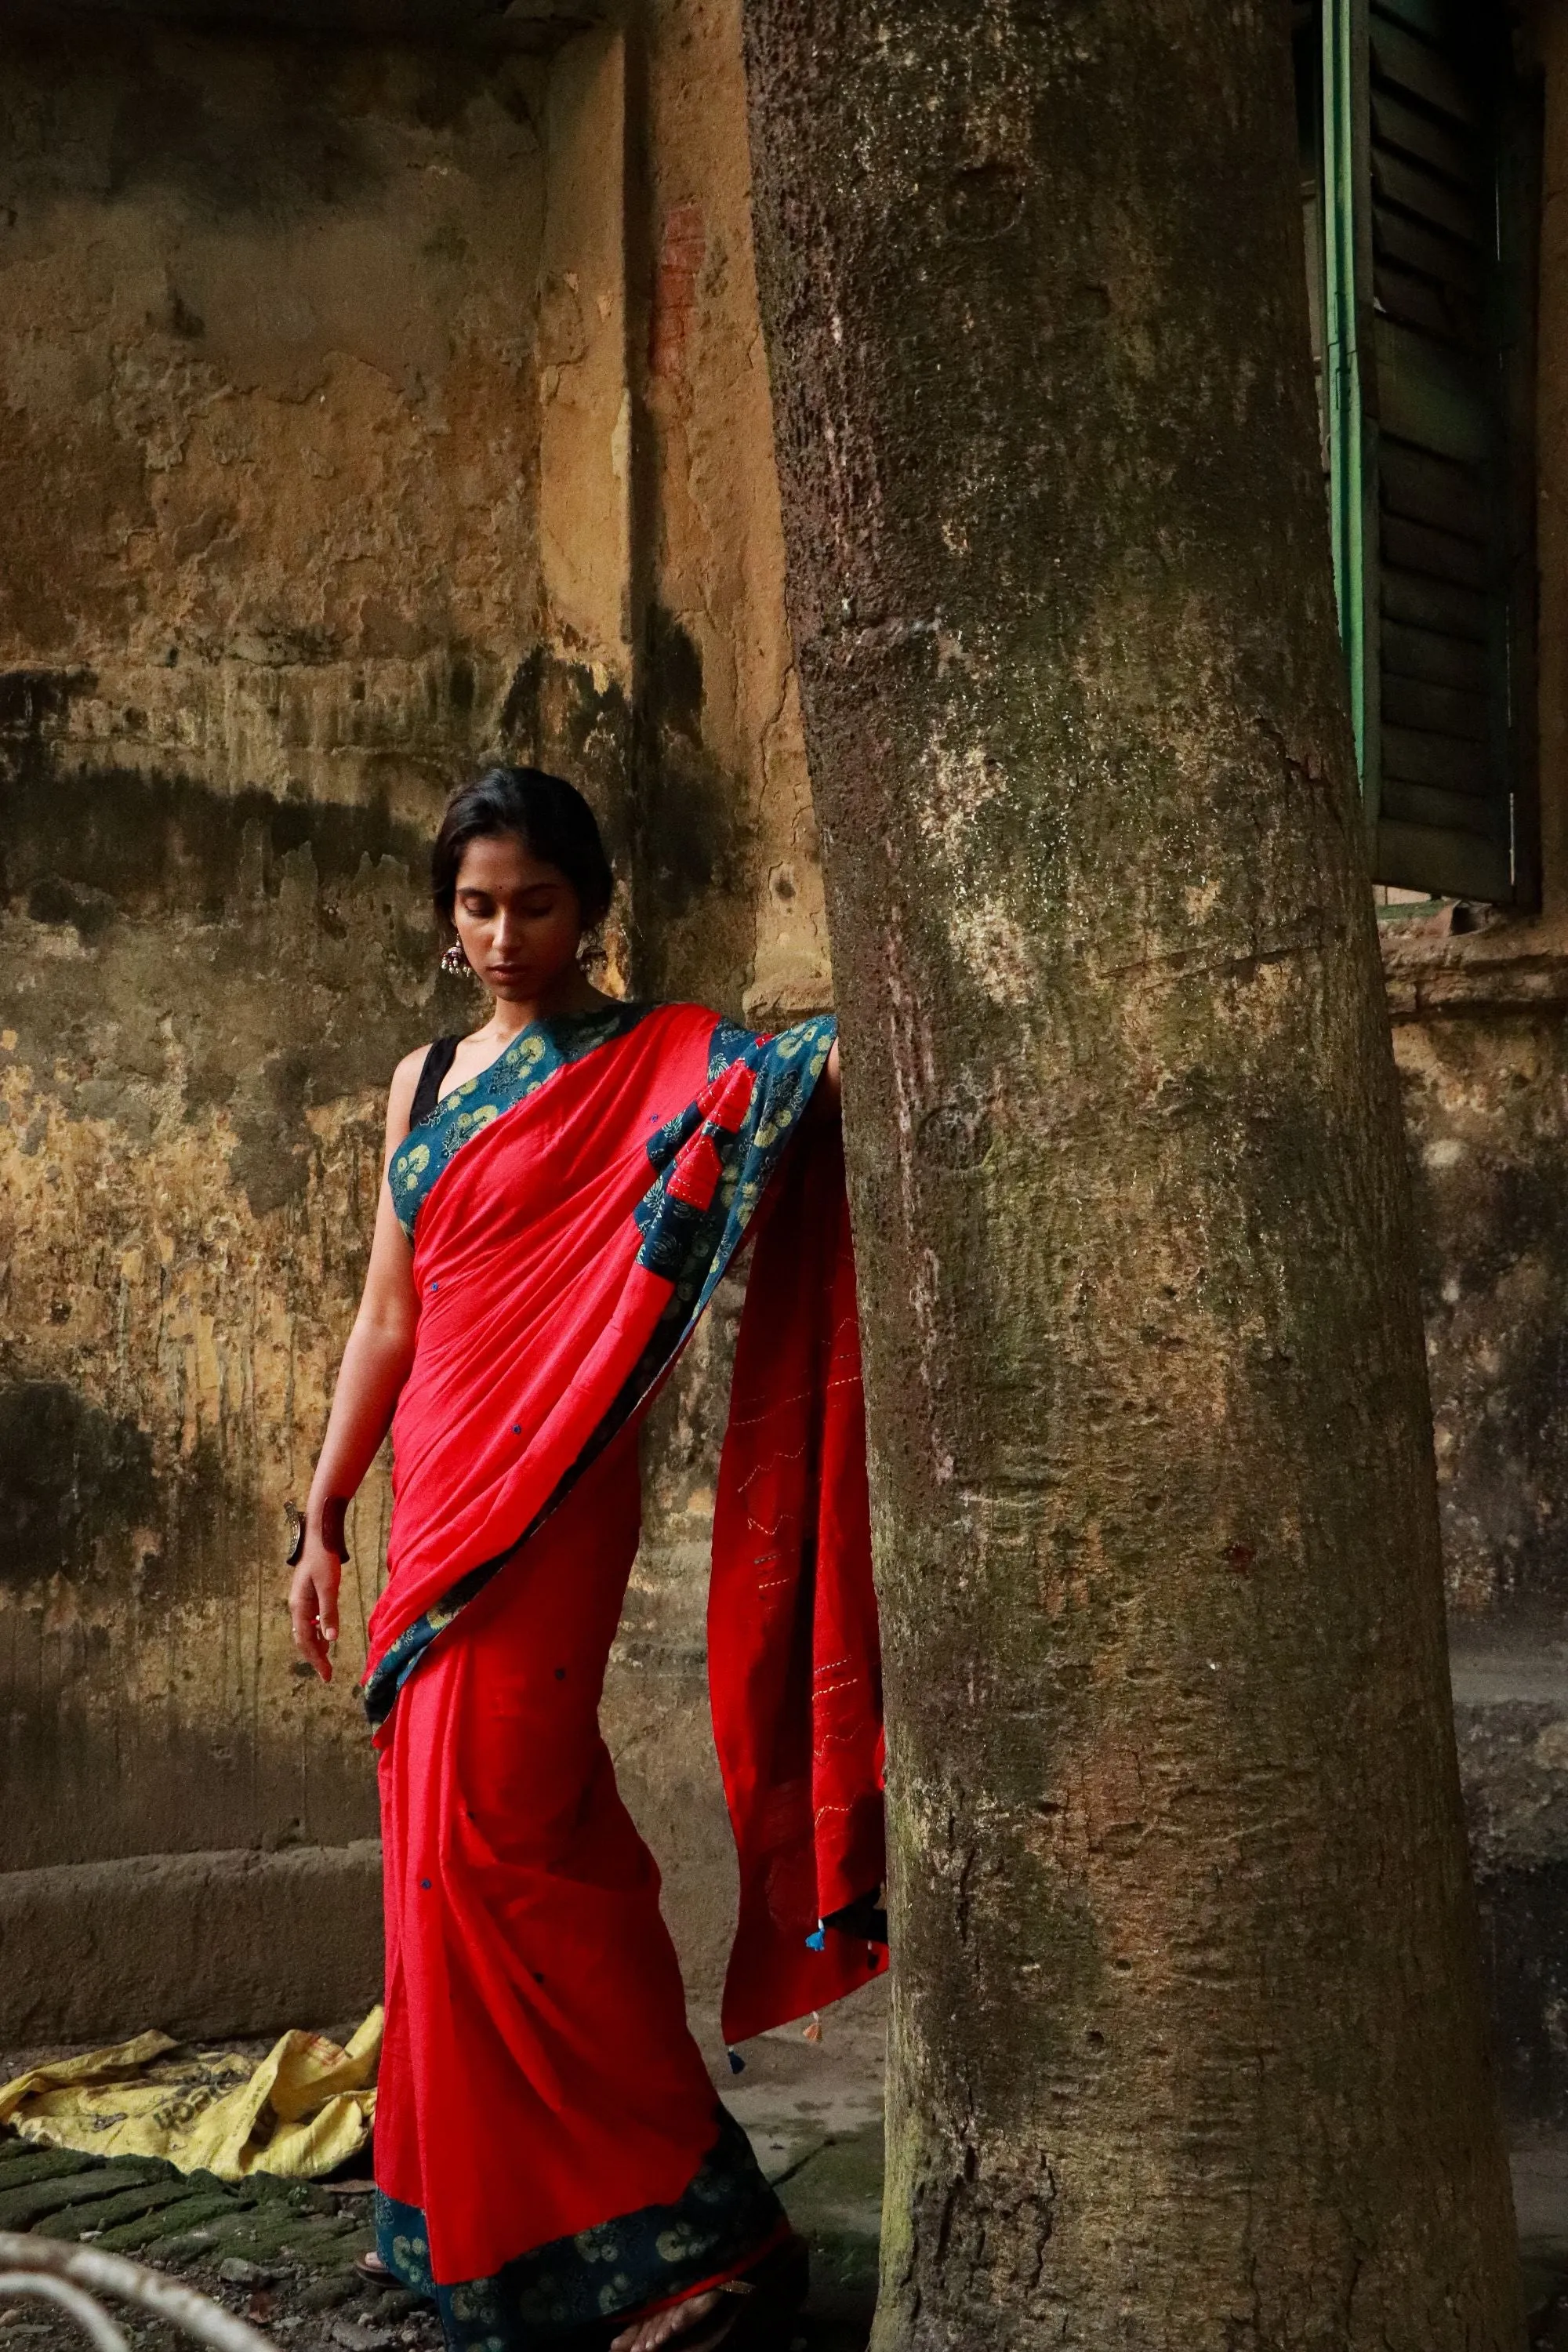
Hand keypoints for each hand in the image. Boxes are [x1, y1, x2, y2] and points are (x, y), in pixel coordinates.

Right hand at [289, 1540, 341, 1682]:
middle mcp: (297, 1607)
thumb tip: (331, 1639)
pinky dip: (317, 1632)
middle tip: (327, 1674)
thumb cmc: (323, 1559)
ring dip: (316, 1647)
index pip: (306, 1641)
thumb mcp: (328, 1586)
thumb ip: (329, 1611)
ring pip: (306, 1631)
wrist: (318, 1537)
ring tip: (327, 1661)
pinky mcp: (308, 1595)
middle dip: (315, 1658)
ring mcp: (302, 1601)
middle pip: (303, 1639)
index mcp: (299, 1607)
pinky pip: (310, 1621)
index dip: (316, 1660)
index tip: (326, 1675)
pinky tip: (326, 1637)